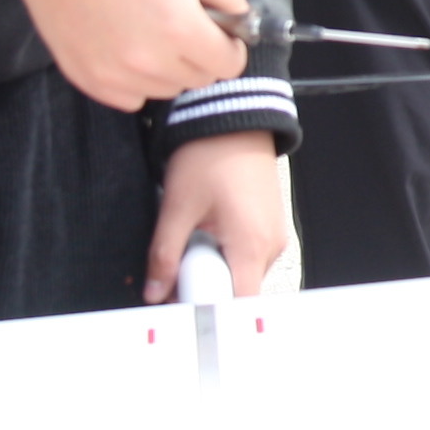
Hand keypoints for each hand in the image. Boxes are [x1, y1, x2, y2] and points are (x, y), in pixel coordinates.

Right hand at [0, 0, 256, 108]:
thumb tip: (240, 16)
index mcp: (180, 29)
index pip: (229, 65)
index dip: (231, 46)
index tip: (221, 31)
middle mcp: (151, 63)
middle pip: (199, 80)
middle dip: (201, 55)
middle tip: (181, 23)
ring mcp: (116, 76)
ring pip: (166, 90)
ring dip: (169, 69)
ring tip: (148, 30)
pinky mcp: (89, 80)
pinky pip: (131, 98)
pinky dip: (136, 82)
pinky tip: (123, 47)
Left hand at [146, 131, 291, 305]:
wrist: (233, 120)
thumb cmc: (211, 155)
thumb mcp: (177, 206)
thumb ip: (164, 253)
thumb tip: (155, 289)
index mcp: (250, 246)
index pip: (236, 304)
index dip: (207, 308)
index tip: (183, 302)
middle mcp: (270, 246)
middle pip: (237, 291)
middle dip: (204, 284)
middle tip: (181, 261)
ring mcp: (274, 236)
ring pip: (241, 273)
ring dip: (215, 267)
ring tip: (197, 236)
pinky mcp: (271, 226)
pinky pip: (248, 255)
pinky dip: (227, 252)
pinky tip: (211, 228)